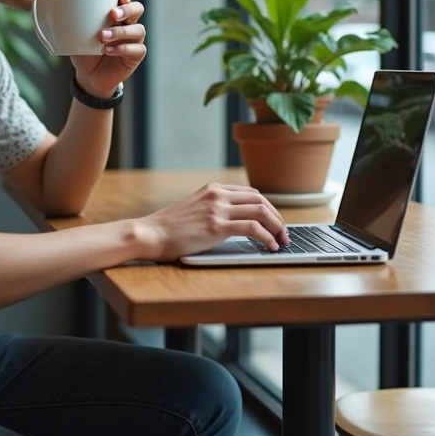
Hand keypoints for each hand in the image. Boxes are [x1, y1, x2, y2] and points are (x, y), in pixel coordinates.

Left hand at [70, 0, 145, 98]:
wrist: (89, 76)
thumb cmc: (85, 52)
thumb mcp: (78, 35)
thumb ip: (77, 23)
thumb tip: (63, 11)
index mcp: (116, 16)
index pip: (127, 2)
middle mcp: (128, 25)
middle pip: (138, 10)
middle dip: (127, 10)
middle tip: (112, 15)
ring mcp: (134, 41)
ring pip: (139, 30)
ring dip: (121, 32)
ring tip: (103, 37)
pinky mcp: (135, 56)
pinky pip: (137, 49)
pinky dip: (122, 48)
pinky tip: (108, 50)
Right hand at [132, 183, 288, 261]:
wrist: (150, 234)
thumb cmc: (168, 228)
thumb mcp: (193, 208)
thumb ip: (213, 208)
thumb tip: (235, 220)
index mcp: (213, 189)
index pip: (251, 193)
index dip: (268, 208)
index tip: (274, 222)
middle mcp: (218, 195)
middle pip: (260, 200)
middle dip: (277, 217)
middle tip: (284, 233)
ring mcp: (218, 209)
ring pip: (261, 212)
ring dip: (277, 227)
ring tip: (282, 241)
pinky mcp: (217, 226)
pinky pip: (253, 228)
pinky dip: (267, 237)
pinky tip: (270, 247)